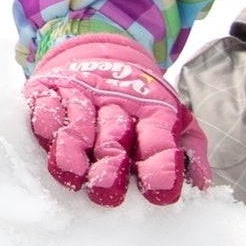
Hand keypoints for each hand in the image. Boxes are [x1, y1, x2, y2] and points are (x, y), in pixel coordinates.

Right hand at [23, 34, 206, 207]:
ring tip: (72, 175)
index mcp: (153, 111)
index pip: (159, 139)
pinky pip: (43, 106)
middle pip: (113, 135)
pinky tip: (45, 138)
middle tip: (107, 191)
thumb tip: (202, 185)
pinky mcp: (48, 89)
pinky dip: (43, 121)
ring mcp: (80, 94)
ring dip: (72, 148)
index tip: (161, 192)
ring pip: (76, 122)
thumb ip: (189, 152)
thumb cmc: (139, 104)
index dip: (160, 165)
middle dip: (110, 163)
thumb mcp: (174, 120)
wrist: (99, 53)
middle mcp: (116, 102)